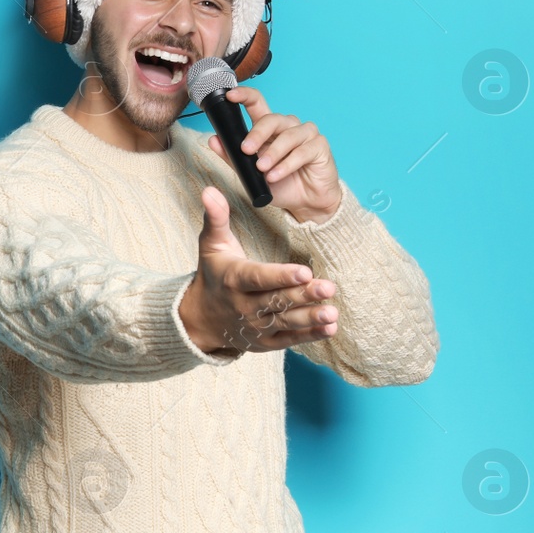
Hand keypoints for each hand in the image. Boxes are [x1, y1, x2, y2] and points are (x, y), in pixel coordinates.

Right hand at [179, 185, 338, 354]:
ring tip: (332, 313)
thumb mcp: (211, 245)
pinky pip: (289, 339)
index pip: (259, 278)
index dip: (281, 276)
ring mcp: (256, 326)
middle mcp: (245, 306)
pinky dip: (310, 335)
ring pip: (286, 322)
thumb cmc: (214, 275)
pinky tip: (330, 328)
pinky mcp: (265, 341)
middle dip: (303, 295)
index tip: (304, 271)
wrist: (200, 318)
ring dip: (310, 318)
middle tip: (329, 287)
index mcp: (234, 279)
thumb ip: (216, 218)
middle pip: (277, 300)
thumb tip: (210, 190)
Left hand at [206, 87, 341, 224]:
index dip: (244, 96)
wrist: (305, 202)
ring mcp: (306, 134)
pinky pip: (302, 151)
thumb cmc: (280, 183)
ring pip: (288, 135)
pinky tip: (276, 175)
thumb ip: (233, 157)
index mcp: (269, 128)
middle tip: (246, 150)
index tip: (230, 96)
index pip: (257, 103)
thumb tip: (213, 140)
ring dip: (273, 153)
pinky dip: (287, 164)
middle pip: (272, 119)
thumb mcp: (251, 173)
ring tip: (262, 169)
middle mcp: (288, 126)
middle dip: (257, 134)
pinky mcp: (320, 146)